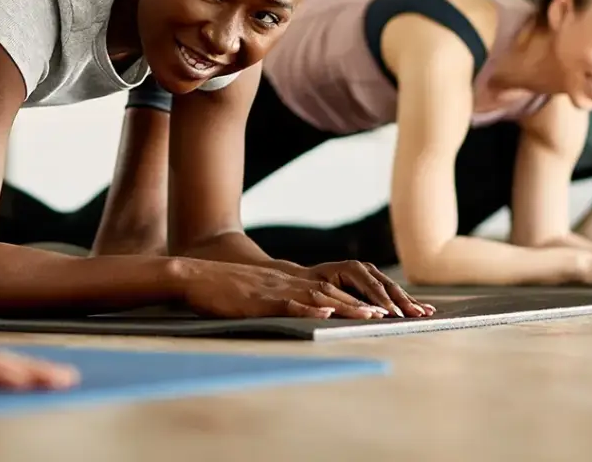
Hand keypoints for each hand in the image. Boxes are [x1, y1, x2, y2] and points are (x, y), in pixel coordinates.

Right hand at [174, 258, 413, 319]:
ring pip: (319, 296)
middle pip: (337, 292)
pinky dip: (309, 307)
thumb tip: (307, 309)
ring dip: (348, 306)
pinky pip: (288, 303)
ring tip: (373, 315)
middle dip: (366, 304)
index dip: (361, 299)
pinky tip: (325, 310)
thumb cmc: (226, 291)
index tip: (388, 310)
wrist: (197, 277)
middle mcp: (291, 284)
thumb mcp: (261, 295)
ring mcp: (277, 291)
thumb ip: (283, 301)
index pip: (336, 290)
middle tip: (395, 314)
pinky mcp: (260, 300)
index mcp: (293, 284)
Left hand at [298, 260, 434, 317]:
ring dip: (410, 302)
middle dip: (403, 302)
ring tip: (426, 313)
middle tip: (417, 315)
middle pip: (388, 286)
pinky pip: (394, 292)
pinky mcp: (376, 280)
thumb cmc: (313, 289)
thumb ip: (342, 302)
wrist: (307, 279)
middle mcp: (364, 268)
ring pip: (394, 289)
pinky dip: (408, 301)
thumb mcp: (322, 294)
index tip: (395, 315)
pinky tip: (423, 309)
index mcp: (352, 268)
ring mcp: (372, 272)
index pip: (373, 287)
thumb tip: (363, 313)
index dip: (385, 301)